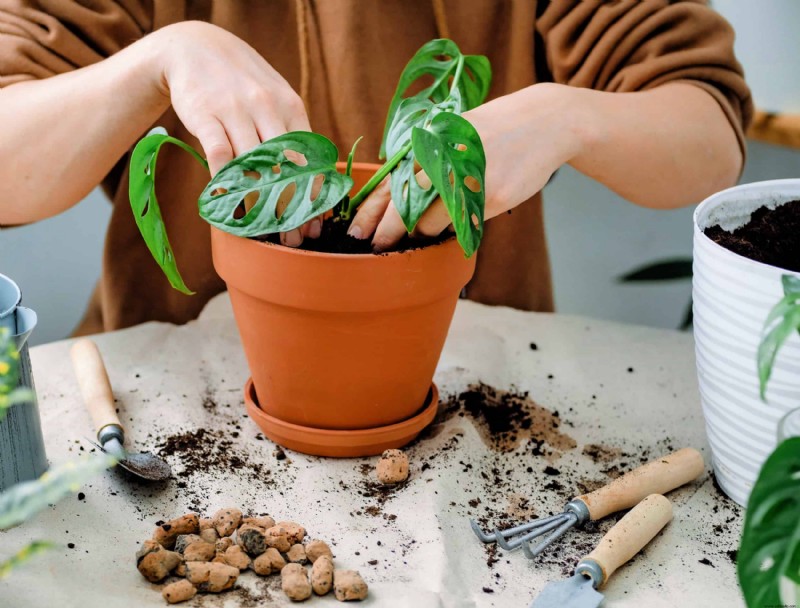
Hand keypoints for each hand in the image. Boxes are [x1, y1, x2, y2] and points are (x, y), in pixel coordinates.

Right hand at [150, 21, 317, 244]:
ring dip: (258, 203)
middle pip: (285, 168)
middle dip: (291, 208)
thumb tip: (308, 180)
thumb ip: (290, 134)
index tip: (315, 224)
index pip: (309, 158)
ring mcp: (236, 110)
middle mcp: (267, 107)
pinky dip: (225, 183)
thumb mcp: (274, 99)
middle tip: (292, 238)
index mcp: (291, 107)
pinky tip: (229, 203)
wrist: (195, 47)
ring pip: (253, 166)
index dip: (313, 195)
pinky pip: (219, 156)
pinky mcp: (206, 115)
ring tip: (263, 230)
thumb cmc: (241, 83)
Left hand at [349, 84, 588, 250]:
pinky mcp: (492, 197)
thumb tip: (392, 195)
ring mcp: (468, 181)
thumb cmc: (492, 131)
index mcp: (431, 143)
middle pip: (405, 207)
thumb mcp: (453, 134)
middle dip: (386, 232)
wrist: (544, 122)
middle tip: (373, 248)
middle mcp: (446, 161)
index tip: (356, 231)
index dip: (370, 211)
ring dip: (424, 232)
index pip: (392, 182)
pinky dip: (453, 229)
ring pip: (431, 223)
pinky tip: (454, 223)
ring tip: (421, 233)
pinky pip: (460, 225)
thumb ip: (425, 160)